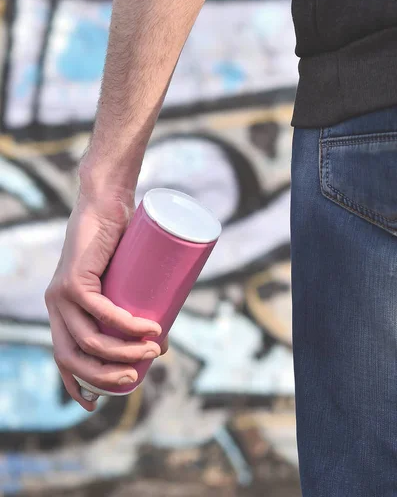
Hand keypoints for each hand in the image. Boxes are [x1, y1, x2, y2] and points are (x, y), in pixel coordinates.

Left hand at [45, 187, 166, 410]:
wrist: (106, 202)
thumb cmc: (121, 244)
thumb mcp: (126, 284)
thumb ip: (139, 310)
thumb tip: (162, 342)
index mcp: (63, 312)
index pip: (63, 358)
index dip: (76, 385)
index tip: (97, 403)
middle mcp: (56, 307)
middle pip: (73, 357)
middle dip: (106, 375)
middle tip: (138, 374)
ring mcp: (61, 293)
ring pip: (88, 339)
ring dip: (123, 352)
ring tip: (155, 350)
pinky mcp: (74, 278)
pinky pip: (99, 311)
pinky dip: (126, 325)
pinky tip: (148, 330)